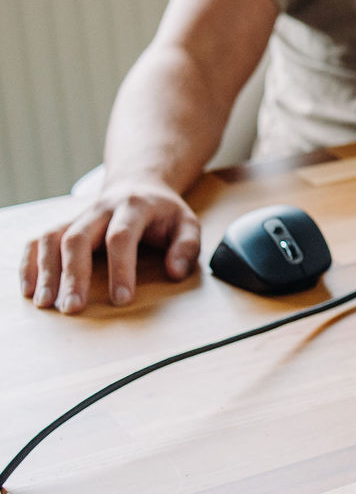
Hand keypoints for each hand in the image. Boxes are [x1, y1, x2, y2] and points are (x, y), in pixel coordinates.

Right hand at [19, 178, 202, 313]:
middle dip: (73, 274)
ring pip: (53, 237)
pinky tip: (29, 289)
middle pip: (78, 237)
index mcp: (134, 207)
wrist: (139, 185)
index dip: (121, 269)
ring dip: (45, 270)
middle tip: (72, 307)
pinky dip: (30, 263)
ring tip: (46, 302)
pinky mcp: (63, 224)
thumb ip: (187, 247)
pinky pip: (38, 240)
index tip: (121, 300)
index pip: (121, 237)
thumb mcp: (187, 223)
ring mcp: (79, 215)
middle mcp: (101, 208)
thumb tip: (175, 272)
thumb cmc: (164, 212)